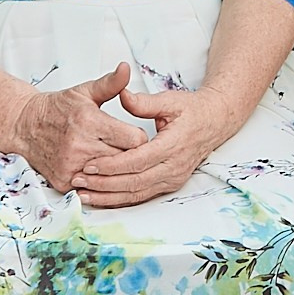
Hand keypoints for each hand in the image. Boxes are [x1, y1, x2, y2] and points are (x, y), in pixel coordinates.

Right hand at [8, 64, 147, 191]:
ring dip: (113, 170)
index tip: (134, 135)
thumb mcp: (85, 91)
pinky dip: (96, 180)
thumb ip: (111, 83)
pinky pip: (92, 187)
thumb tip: (126, 68)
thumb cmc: (58, 108)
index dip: (139, 138)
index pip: (134, 139)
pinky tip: (95, 170)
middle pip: (125, 160)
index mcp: (90, 121)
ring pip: (110, 176)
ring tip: (111, 158)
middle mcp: (80, 146)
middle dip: (129, 155)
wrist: (25, 127)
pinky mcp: (63, 182)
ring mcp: (70, 166)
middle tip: (124, 148)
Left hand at [73, 83, 247, 208]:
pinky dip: (120, 199)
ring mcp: (173, 178)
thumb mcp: (170, 100)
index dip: (113, 165)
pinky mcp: (169, 184)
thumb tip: (122, 95)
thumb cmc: (191, 110)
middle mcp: (175, 167)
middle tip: (79, 181)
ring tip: (84, 194)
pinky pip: (141, 196)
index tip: (90, 165)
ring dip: (109, 196)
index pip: (138, 160)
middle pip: (135, 182)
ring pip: (137, 193)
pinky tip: (101, 198)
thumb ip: (144, 102)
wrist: (214, 122)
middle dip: (105, 184)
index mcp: (174, 145)